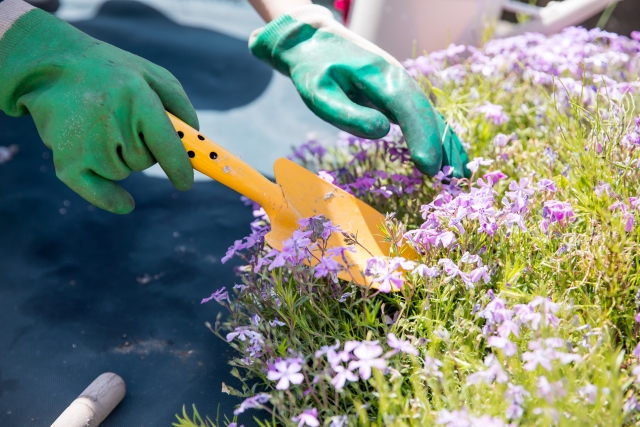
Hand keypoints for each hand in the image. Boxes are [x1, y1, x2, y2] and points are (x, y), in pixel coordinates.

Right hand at [0, 9, 197, 212]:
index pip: (167, 145)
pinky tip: (125, 204)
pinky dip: (111, 198)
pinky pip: (98, 192)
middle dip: (142, 149)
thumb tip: (195, 141)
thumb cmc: (112, 73)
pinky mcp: (66, 159)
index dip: (180, 168)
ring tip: (99, 127)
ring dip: (119, 158)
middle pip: (145, 161)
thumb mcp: (152, 75)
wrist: (49, 66)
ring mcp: (86, 141)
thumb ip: (180, 106)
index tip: (185, 182)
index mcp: (136, 96)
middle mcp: (111, 119)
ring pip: (123, 172)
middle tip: (121, 122)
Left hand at [248, 4, 469, 177]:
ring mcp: (401, 85)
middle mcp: (398, 78)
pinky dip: (437, 136)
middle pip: (427, 113)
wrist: (315, 42)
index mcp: (380, 76)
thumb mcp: (319, 93)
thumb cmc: (314, 71)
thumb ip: (348, 114)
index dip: (422, 138)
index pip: (409, 109)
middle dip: (440, 146)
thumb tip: (382, 131)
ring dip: (446, 142)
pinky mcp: (398, 94)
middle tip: (451, 180)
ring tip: (459, 174)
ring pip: (431, 114)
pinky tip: (448, 156)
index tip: (429, 167)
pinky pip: (423, 116)